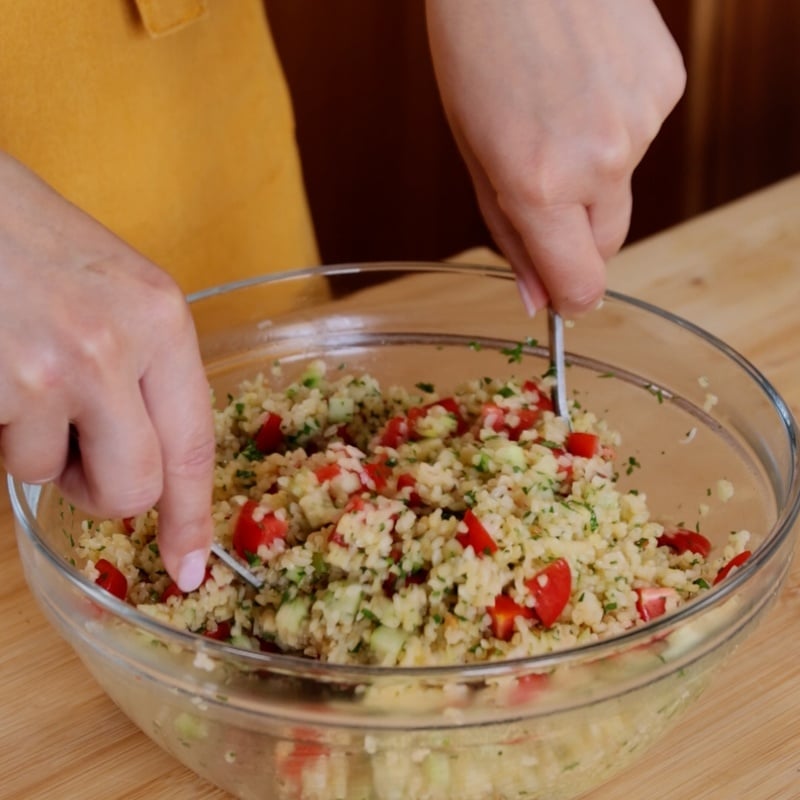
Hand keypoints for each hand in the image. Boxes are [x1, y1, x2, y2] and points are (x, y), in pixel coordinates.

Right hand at [0, 153, 213, 590]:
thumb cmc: (25, 237)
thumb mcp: (115, 289)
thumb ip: (144, 367)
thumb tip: (149, 452)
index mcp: (161, 318)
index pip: (194, 443)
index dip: (192, 514)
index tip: (189, 565)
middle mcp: (119, 346)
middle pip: (138, 486)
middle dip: (104, 490)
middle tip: (74, 452)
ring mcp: (55, 368)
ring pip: (56, 478)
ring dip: (37, 450)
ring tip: (20, 381)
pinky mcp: (2, 384)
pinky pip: (9, 459)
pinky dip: (0, 432)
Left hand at [426, 0, 685, 315]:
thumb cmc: (477, 45)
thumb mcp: (473, 154)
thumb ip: (510, 234)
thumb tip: (538, 299)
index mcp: (539, 186)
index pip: (582, 284)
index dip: (570, 296)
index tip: (560, 293)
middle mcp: (600, 161)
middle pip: (607, 244)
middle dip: (575, 232)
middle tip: (541, 182)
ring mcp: (642, 120)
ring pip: (621, 186)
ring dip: (593, 168)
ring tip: (558, 106)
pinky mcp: (667, 86)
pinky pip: (641, 136)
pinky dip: (615, 125)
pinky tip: (587, 82)